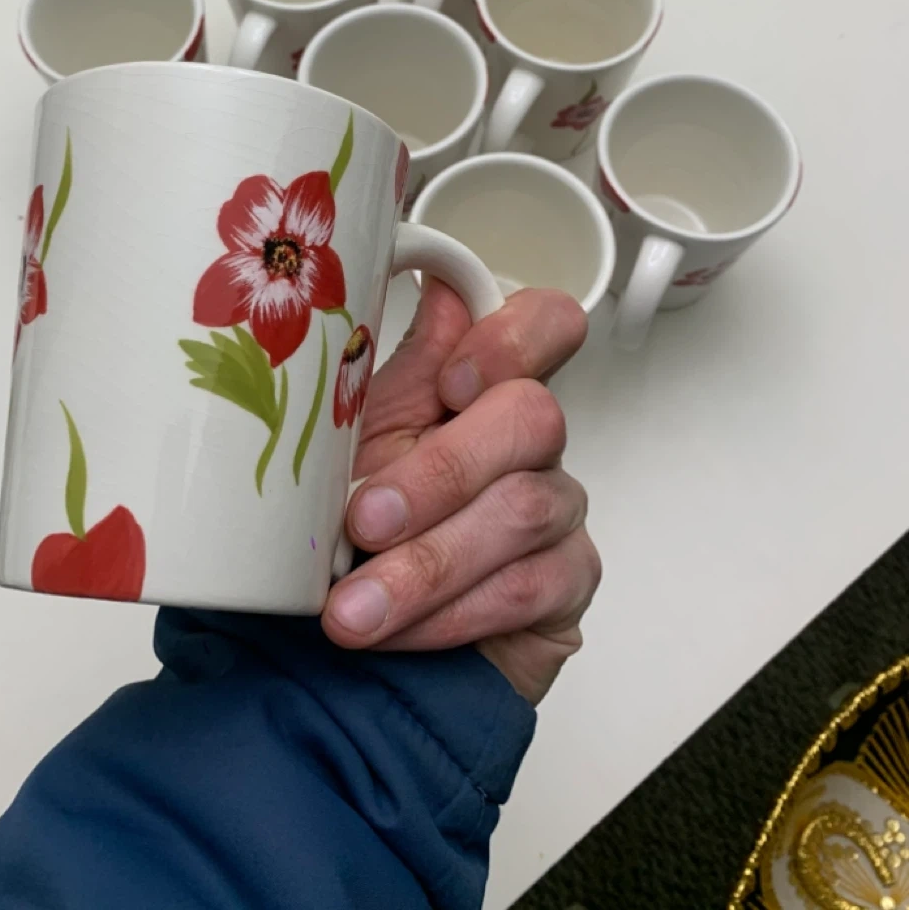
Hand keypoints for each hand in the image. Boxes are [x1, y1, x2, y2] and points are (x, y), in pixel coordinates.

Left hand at [322, 279, 600, 704]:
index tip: (450, 382)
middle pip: (533, 416)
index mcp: (481, 387)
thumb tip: (397, 269)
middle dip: (438, 474)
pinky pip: (524, 589)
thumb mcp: (353, 443)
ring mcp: (558, 509)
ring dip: (424, 563)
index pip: (545, 323)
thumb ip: (382, 369)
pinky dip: (446, 613)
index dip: (512, 339)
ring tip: (351, 607)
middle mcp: (530, 439)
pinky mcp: (566, 584)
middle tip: (360, 521)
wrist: (366, 649)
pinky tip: (394, 632)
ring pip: (520, 511)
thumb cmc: (358, 533)